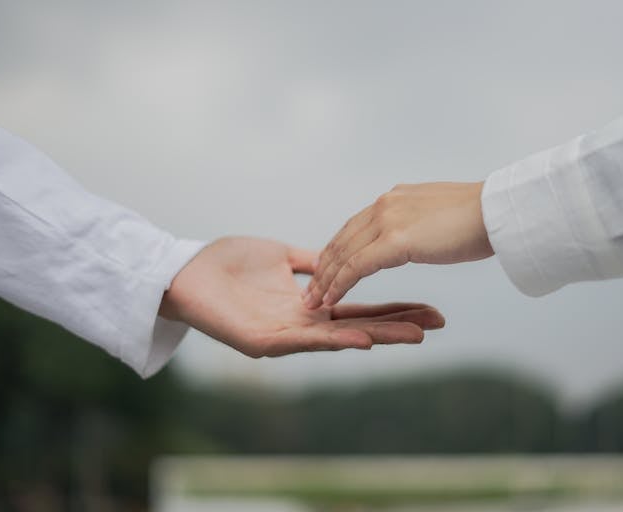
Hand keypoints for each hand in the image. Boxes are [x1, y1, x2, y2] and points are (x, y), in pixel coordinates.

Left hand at [159, 237, 444, 356]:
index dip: (393, 309)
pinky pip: (303, 341)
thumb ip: (310, 262)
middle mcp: (302, 325)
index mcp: (308, 305)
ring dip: (377, 336)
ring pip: (338, 338)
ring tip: (414, 335)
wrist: (185, 270)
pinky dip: (334, 339)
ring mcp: (284, 336)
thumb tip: (337, 257)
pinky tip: (362, 339)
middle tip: (437, 324)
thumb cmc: (227, 263)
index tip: (429, 307)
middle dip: (398, 326)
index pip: (360, 308)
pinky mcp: (262, 342)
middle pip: (358, 326)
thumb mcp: (280, 256)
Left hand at [304, 182, 492, 308]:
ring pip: (344, 254)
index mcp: (395, 199)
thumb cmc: (482, 217)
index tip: (325, 269)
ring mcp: (388, 220)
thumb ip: (422, 222)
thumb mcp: (441, 214)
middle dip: (324, 266)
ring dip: (325, 279)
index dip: (338, 250)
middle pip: (343, 239)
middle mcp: (385, 205)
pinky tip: (330, 299)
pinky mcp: (395, 241)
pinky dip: (340, 284)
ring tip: (313, 301)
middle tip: (310, 288)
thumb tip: (423, 232)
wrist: (499, 210)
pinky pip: (357, 267)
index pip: (355, 226)